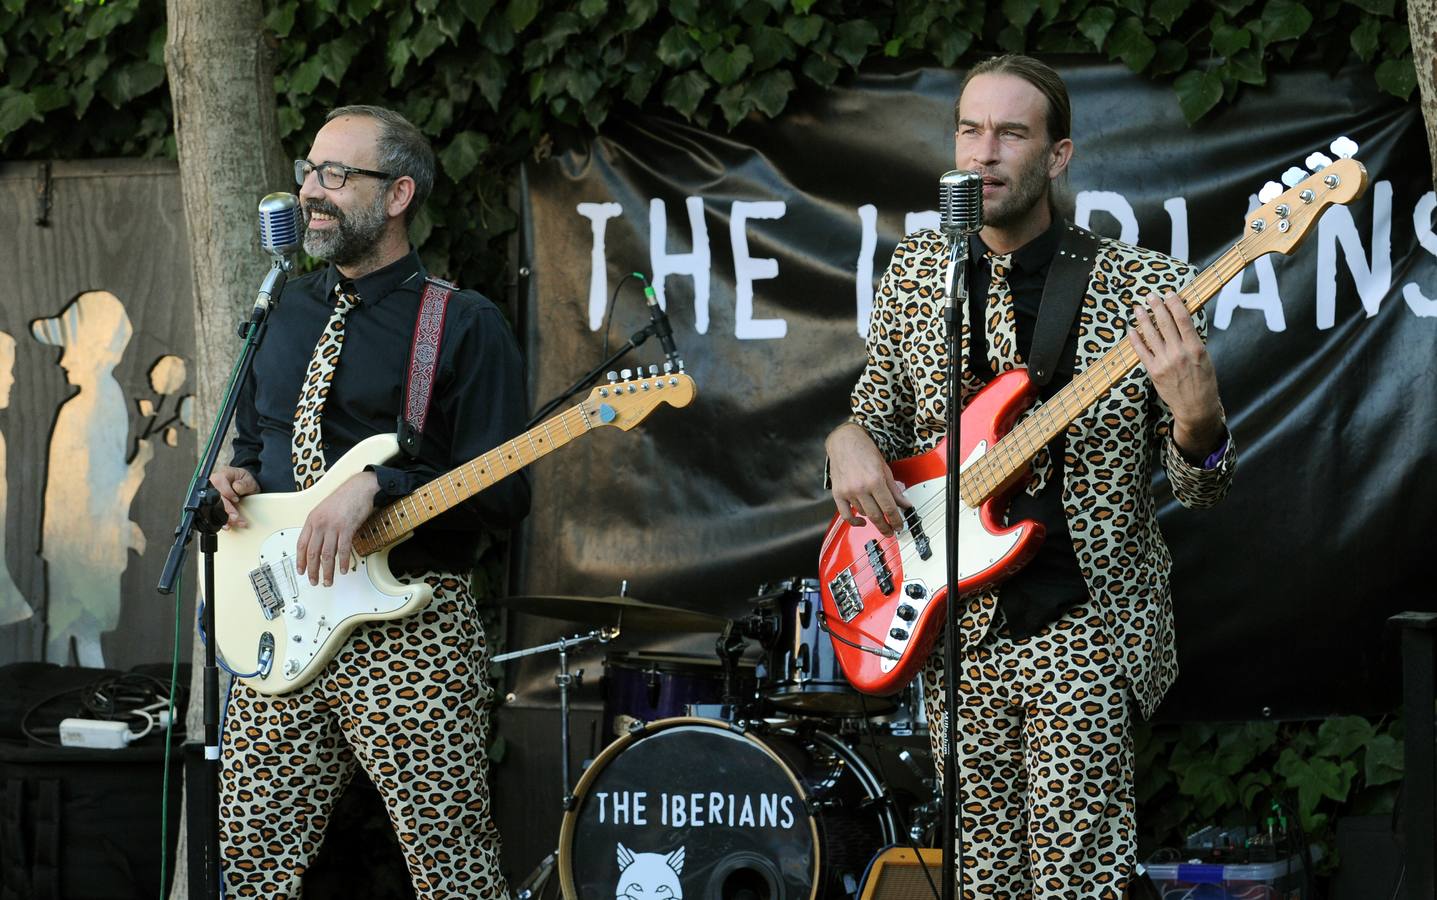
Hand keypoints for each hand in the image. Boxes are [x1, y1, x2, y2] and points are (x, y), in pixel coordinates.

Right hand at [209, 465, 260, 527]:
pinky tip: (228, 525)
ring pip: (212, 508)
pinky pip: (213, 515)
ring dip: (224, 518)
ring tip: (234, 522)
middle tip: (235, 517)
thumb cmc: (245, 482)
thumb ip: (244, 483)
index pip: (218, 482)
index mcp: (220, 475)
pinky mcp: (214, 507)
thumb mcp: (249, 480)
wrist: (246, 489)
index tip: (236, 499)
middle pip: (214, 497)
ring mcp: (211, 496)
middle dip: (225, 509)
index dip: (227, 492)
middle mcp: (213, 486)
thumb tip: (236, 487)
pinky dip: (221, 521)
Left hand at [295, 471, 379, 586]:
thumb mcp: (324, 510)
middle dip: (313, 570)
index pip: (301, 544)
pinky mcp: (347, 528)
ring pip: (327, 555)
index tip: (301, 571)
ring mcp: (333, 526)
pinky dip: (343, 562)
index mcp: (312, 520)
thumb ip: (319, 527)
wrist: (359, 488)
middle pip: (312, 553)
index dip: (300, 560)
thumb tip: (318, 545)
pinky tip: (343, 569)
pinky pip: (343, 550)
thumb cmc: (344, 498)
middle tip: (314, 580)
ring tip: (328, 580)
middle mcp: (320, 524)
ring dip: (327, 571)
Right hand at [826, 422, 910, 535]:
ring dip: (872, 516)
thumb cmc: (865, 451)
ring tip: (878, 513)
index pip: (889, 508)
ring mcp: (848, 492)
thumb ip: (894, 489)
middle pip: (876, 515)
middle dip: (886, 527)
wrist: (844, 441)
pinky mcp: (837, 493)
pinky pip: (846, 515)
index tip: (899, 526)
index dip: (896, 520)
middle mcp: (861, 488)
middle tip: (891, 531)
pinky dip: (854, 522)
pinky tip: (862, 522)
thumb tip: (905, 504)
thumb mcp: (885, 468)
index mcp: (875, 481)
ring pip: (864, 514)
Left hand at [1128, 291, 1224, 458]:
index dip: (1175, 304)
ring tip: (1138, 308)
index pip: (1183, 319)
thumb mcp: (1205, 358)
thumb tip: (1182, 322)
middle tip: (1150, 295)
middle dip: (1157, 306)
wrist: (1195, 406)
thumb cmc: (1203, 381)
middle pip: (1165, 323)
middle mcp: (1179, 353)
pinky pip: (1141, 352)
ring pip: (1151, 335)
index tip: (1169, 293)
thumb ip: (1192, 341)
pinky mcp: (1154, 371)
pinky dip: (1135, 339)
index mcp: (1195, 348)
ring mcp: (1165, 362)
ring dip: (1143, 319)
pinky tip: (1131, 329)